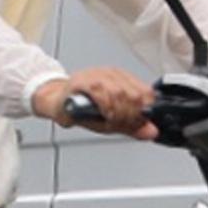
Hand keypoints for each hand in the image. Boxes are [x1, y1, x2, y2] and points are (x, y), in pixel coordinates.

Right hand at [32, 68, 158, 140]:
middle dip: (131, 115)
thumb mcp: (111, 121)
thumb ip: (132, 126)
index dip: (145, 112)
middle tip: (123, 124)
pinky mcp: (82, 80)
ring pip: (120, 93)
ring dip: (118, 112)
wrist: (55, 102)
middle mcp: (112, 75)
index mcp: (123, 80)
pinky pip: (100, 92)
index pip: (147, 93)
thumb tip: (152, 132)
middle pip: (135, 95)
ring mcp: (97, 75)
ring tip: (111, 120)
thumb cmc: (81, 109)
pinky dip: (105, 106)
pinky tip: (103, 113)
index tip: (139, 123)